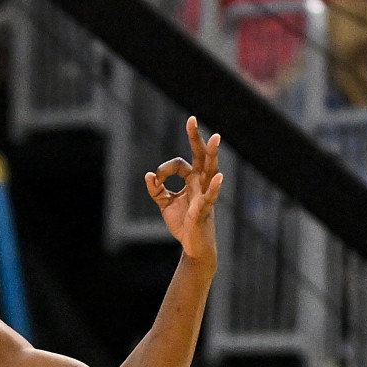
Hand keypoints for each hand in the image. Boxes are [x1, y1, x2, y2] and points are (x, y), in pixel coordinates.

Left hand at [145, 116, 222, 263]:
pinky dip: (213, 186)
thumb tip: (148, 174)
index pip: (179, 163)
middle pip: (200, 156)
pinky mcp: (205, 209)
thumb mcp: (165, 204)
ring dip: (211, 154)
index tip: (155, 180)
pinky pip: (210, 196)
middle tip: (191, 119)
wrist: (193, 246)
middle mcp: (201, 183)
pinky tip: (218, 177)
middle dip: (196, 138)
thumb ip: (156, 189)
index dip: (163, 170)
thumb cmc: (183, 223)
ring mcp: (205, 194)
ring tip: (215, 139)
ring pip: (209, 170)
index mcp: (192, 180)